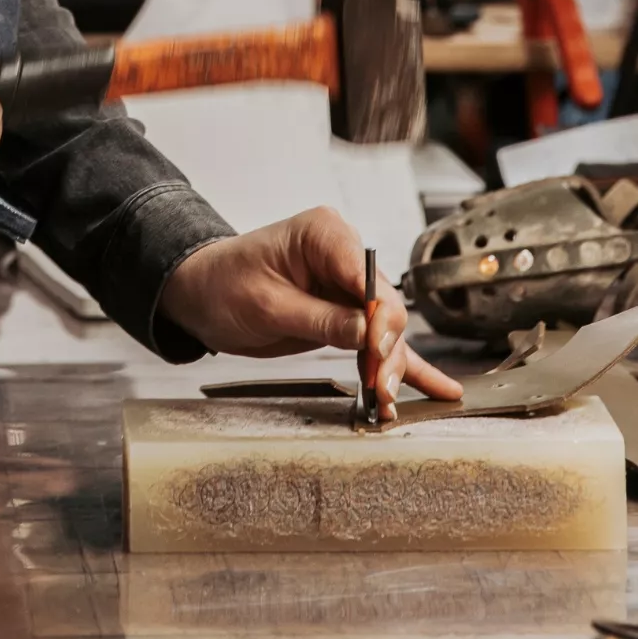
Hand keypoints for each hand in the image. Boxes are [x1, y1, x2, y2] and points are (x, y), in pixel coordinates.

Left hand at [158, 206, 462, 422]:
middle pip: (385, 309)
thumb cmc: (222, 284)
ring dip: (390, 368)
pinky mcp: (344, 314)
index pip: (370, 280)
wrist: (199, 292)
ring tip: (389, 403)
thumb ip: (319, 318)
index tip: (375, 355)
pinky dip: (402, 365)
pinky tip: (438, 389)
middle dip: (385, 353)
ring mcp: (346, 286)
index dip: (380, 320)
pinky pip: (378, 340)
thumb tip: (366, 332)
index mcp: (324, 235)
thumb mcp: (266, 303)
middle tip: (380, 390)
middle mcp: (343, 255)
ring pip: (385, 331)